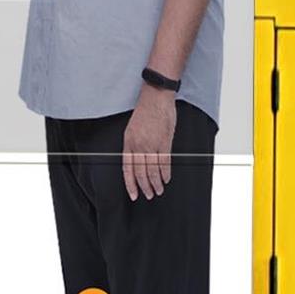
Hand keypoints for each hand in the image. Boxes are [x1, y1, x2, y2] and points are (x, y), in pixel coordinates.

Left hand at [124, 83, 180, 200]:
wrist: (155, 98)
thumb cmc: (144, 112)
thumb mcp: (131, 129)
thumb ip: (133, 146)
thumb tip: (136, 162)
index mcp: (128, 143)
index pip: (127, 168)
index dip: (130, 183)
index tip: (133, 194)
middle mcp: (138, 145)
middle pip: (140, 172)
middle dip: (144, 186)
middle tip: (149, 195)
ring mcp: (152, 144)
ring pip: (153, 169)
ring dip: (156, 183)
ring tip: (158, 191)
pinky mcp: (165, 142)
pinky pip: (165, 162)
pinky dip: (166, 173)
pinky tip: (166, 179)